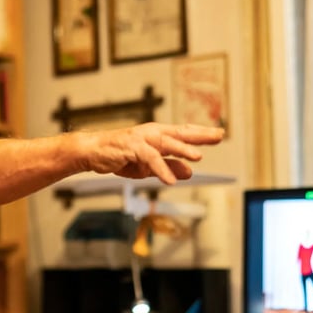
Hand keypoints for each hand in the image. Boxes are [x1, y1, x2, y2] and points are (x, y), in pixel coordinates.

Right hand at [78, 123, 223, 183]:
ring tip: (198, 157)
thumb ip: (169, 166)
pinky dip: (160, 169)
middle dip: (200, 135)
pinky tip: (170, 180)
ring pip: (166, 143)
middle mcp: (152, 133)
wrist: (93, 152)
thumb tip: (190, 172)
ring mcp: (142, 139)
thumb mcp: (149, 166)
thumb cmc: (120, 156)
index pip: (183, 133)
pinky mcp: (131, 147)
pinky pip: (149, 159)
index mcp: (157, 135)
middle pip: (180, 133)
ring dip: (182, 150)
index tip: (219, 134)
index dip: (202, 133)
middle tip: (218, 135)